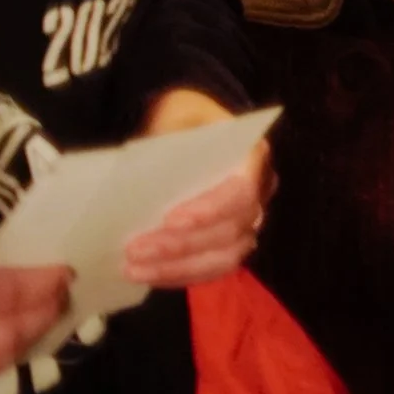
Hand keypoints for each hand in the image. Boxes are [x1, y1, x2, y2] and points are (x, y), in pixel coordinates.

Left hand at [123, 88, 275, 288]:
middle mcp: (259, 192)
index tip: (169, 220)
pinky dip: (180, 275)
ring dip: (177, 267)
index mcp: (252, 156)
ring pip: (224, 257)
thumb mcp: (176, 118)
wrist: (191, 126)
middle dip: (180, 246)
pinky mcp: (229, 241)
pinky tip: (148, 275)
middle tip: (133, 250)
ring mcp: (248, 220)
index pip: (241, 192)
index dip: (209, 211)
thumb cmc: (183, 120)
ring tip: (134, 269)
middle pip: (231, 231)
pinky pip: (213, 268)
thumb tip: (145, 184)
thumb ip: (169, 147)